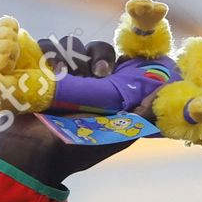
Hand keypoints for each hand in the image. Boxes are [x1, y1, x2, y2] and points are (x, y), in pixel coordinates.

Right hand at [0, 34, 158, 187]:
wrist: (37, 157)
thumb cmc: (77, 150)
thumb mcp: (116, 136)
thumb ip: (141, 115)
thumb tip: (165, 92)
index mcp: (102, 91)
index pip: (115, 62)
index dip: (118, 61)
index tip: (115, 71)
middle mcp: (82, 79)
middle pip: (95, 49)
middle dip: (98, 56)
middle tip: (98, 73)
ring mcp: (59, 72)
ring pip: (70, 44)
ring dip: (72, 56)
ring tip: (67, 76)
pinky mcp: (36, 68)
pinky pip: (44, 46)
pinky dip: (48, 53)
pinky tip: (52, 71)